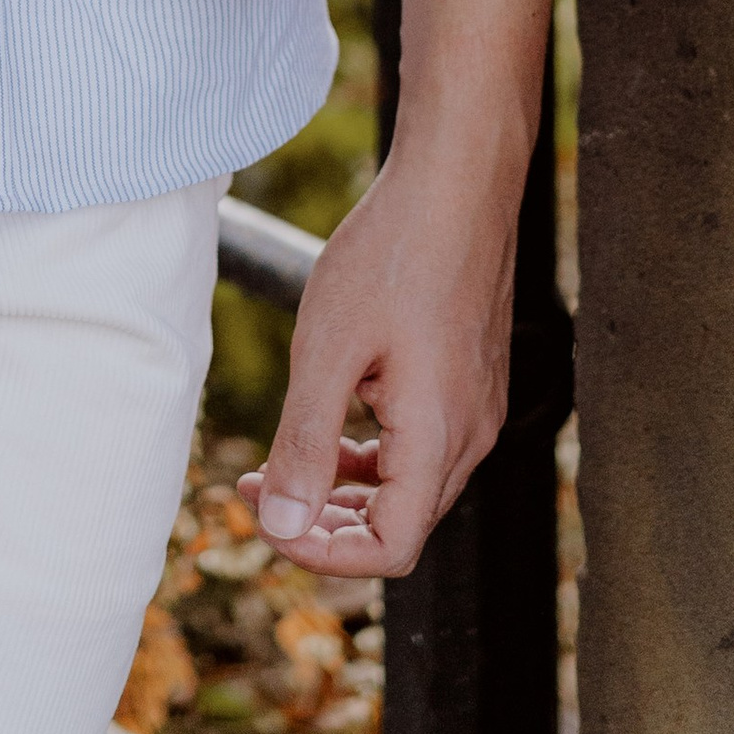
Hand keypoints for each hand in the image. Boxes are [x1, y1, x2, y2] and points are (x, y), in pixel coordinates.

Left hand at [235, 146, 516, 576]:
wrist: (456, 181)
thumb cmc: (393, 252)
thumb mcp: (328, 348)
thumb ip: (305, 443)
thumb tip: (281, 524)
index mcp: (440, 438)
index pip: (391, 548)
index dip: (323, 552)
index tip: (266, 519)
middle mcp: (471, 435)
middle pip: (400, 523)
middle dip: (324, 521)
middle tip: (257, 489)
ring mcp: (476, 407)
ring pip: (409, 484)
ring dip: (344, 487)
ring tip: (280, 465)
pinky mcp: (470, 379)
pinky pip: (420, 443)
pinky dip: (371, 451)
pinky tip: (331, 422)